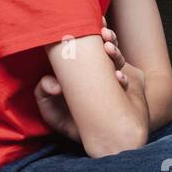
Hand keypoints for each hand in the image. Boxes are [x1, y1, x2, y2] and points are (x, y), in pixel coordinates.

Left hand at [37, 19, 143, 144]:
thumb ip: (44, 93)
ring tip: (109, 46)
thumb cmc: (73, 125)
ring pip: (116, 57)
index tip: (81, 28)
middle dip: (105, 34)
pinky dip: (122, 78)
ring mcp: (114, 78)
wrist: (100, 142)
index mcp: (79, 70)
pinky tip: (118, 79)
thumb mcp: (51, 111)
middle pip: (103, 45)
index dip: (83, 33)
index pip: (82, 47)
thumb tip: (55, 83)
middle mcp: (98, 70)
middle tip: (102, 31)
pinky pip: (127, 80)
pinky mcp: (127, 90)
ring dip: (114, 48)